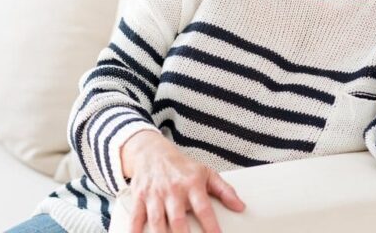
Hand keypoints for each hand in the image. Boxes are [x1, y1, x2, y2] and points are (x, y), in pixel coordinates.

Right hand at [118, 131, 245, 232]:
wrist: (152, 151)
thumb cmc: (181, 166)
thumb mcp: (206, 173)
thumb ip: (225, 190)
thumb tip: (240, 206)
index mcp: (192, 184)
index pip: (203, 208)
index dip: (211, 225)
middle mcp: (173, 189)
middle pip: (178, 219)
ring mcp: (154, 194)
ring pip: (157, 220)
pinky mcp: (139, 198)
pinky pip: (136, 218)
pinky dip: (135, 230)